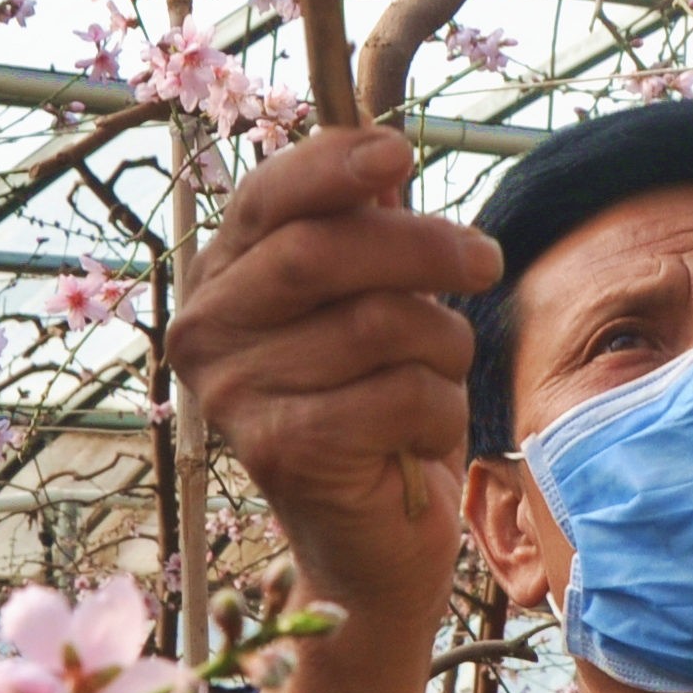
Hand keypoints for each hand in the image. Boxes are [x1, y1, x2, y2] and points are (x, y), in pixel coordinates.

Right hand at [166, 125, 497, 692]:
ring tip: (442, 378)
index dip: (334, 164)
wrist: (373, 541)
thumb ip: (365, 229)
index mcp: (218, 281)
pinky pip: (397, 392)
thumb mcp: (371, 303)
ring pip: (380, 322)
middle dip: (426, 247)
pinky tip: (422, 437)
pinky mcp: (279, 450)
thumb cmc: (377, 405)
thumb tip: (385, 151)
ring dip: (444, 345)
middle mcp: (205, 333)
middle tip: (487, 259)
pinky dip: (438, 409)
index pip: (265, 197)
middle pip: (326, 252)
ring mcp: (233, 396)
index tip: (401, 153)